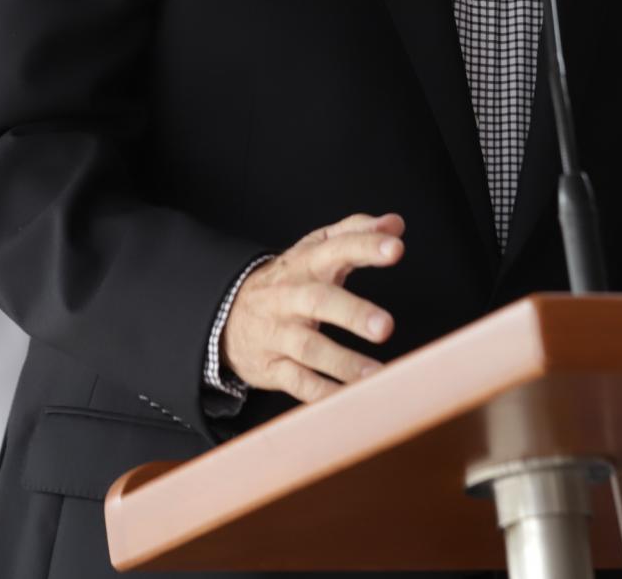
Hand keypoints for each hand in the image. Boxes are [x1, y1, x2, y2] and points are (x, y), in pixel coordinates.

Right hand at [222, 212, 403, 402]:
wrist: (225, 315)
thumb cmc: (288, 280)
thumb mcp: (314, 248)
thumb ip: (355, 232)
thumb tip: (395, 223)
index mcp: (305, 263)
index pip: (336, 249)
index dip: (364, 246)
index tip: (395, 249)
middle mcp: (289, 297)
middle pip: (318, 301)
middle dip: (352, 313)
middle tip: (386, 326)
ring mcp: (278, 333)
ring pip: (308, 347)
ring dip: (343, 362)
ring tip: (376, 374)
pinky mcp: (271, 367)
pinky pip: (297, 382)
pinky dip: (321, 393)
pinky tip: (348, 398)